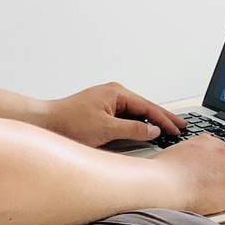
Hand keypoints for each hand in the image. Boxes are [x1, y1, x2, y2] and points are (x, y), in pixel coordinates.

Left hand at [42, 82, 186, 147]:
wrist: (44, 122)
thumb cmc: (68, 123)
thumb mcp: (106, 129)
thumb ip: (133, 130)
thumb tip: (153, 130)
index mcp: (116, 93)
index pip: (148, 107)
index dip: (165, 120)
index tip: (178, 129)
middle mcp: (113, 94)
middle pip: (144, 108)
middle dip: (162, 119)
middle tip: (180, 127)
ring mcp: (106, 102)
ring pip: (135, 113)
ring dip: (150, 122)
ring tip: (167, 130)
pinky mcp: (99, 111)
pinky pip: (124, 117)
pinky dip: (136, 125)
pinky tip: (144, 131)